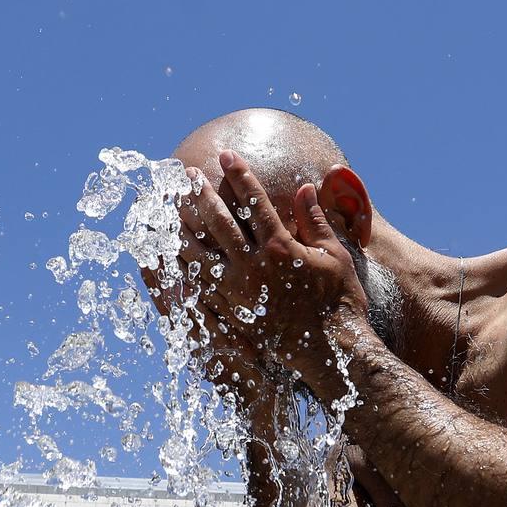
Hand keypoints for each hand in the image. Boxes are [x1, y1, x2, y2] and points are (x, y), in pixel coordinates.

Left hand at [177, 150, 370, 389]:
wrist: (331, 352)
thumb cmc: (339, 301)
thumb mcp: (334, 255)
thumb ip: (315, 220)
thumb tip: (304, 187)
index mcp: (281, 248)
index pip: (255, 202)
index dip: (240, 175)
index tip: (227, 154)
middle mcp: (254, 267)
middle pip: (218, 222)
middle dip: (200, 194)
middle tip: (185, 174)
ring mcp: (238, 292)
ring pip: (199, 254)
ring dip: (181, 229)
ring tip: (166, 211)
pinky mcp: (230, 313)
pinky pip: (197, 286)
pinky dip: (180, 269)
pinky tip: (167, 256)